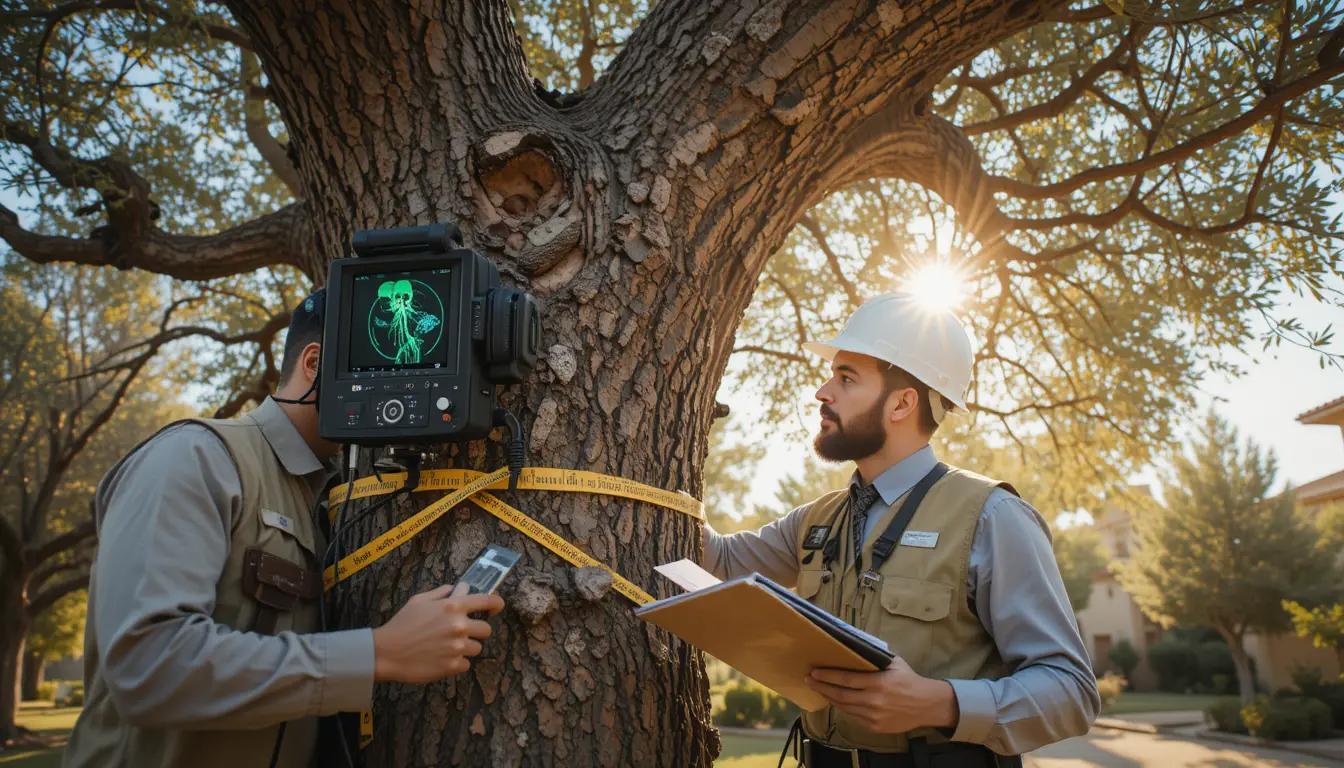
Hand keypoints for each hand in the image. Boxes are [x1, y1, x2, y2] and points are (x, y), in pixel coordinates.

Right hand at [372, 582, 504, 682]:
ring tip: (446, 647)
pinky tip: (441, 659)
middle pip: (486, 630)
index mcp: (453, 606)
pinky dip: (457, 663)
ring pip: (477, 648)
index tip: (497, 608)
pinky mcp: (453, 666)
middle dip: (477, 631)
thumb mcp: (419, 600)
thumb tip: (459, 588)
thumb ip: (442, 593)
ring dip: (466, 648)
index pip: (487, 601)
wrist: (387, 652)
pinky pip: (466, 664)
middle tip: (461, 633)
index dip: (497, 604)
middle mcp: (459, 626)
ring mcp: (457, 647)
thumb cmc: (402, 624)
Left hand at [804, 656, 957, 733]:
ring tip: (821, 689)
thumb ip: (875, 657)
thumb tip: (854, 645)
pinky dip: (844, 708)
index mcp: (878, 683)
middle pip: (840, 695)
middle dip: (822, 687)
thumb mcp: (894, 663)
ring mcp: (874, 716)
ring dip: (830, 698)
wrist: (926, 705)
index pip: (846, 679)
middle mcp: (874, 701)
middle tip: (809, 681)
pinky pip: (854, 716)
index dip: (828, 676)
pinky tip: (837, 700)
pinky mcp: (875, 727)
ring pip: (845, 707)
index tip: (814, 672)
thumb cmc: (909, 680)